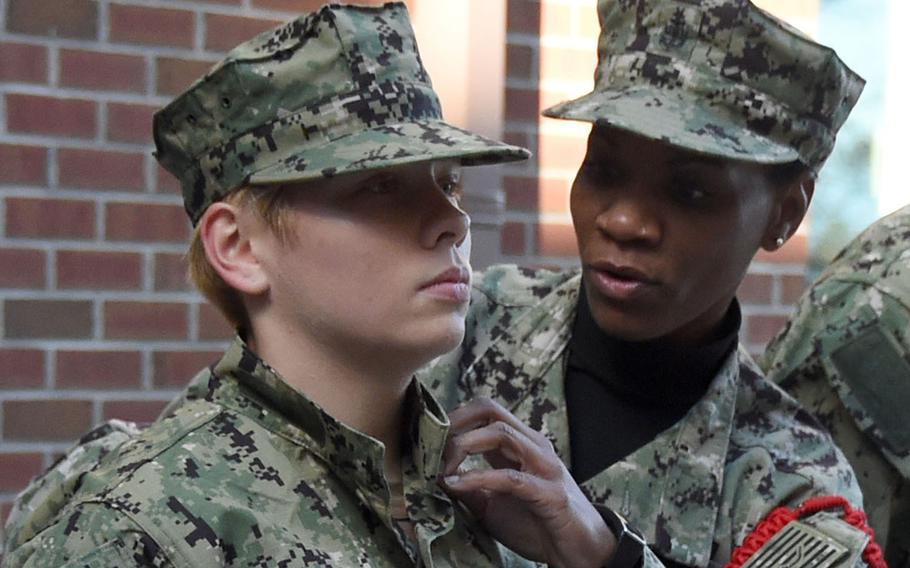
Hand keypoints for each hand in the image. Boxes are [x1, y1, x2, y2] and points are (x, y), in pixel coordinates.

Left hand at [440, 397, 616, 567]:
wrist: (578, 551)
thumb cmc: (537, 524)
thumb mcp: (492, 505)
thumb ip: (468, 488)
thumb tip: (435, 477)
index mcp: (520, 444)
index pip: (484, 410)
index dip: (453, 418)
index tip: (429, 439)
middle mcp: (533, 446)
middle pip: (490, 411)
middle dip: (455, 423)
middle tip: (431, 447)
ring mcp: (543, 465)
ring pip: (500, 433)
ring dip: (463, 446)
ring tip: (443, 468)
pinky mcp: (549, 492)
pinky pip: (509, 477)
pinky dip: (477, 478)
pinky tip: (456, 486)